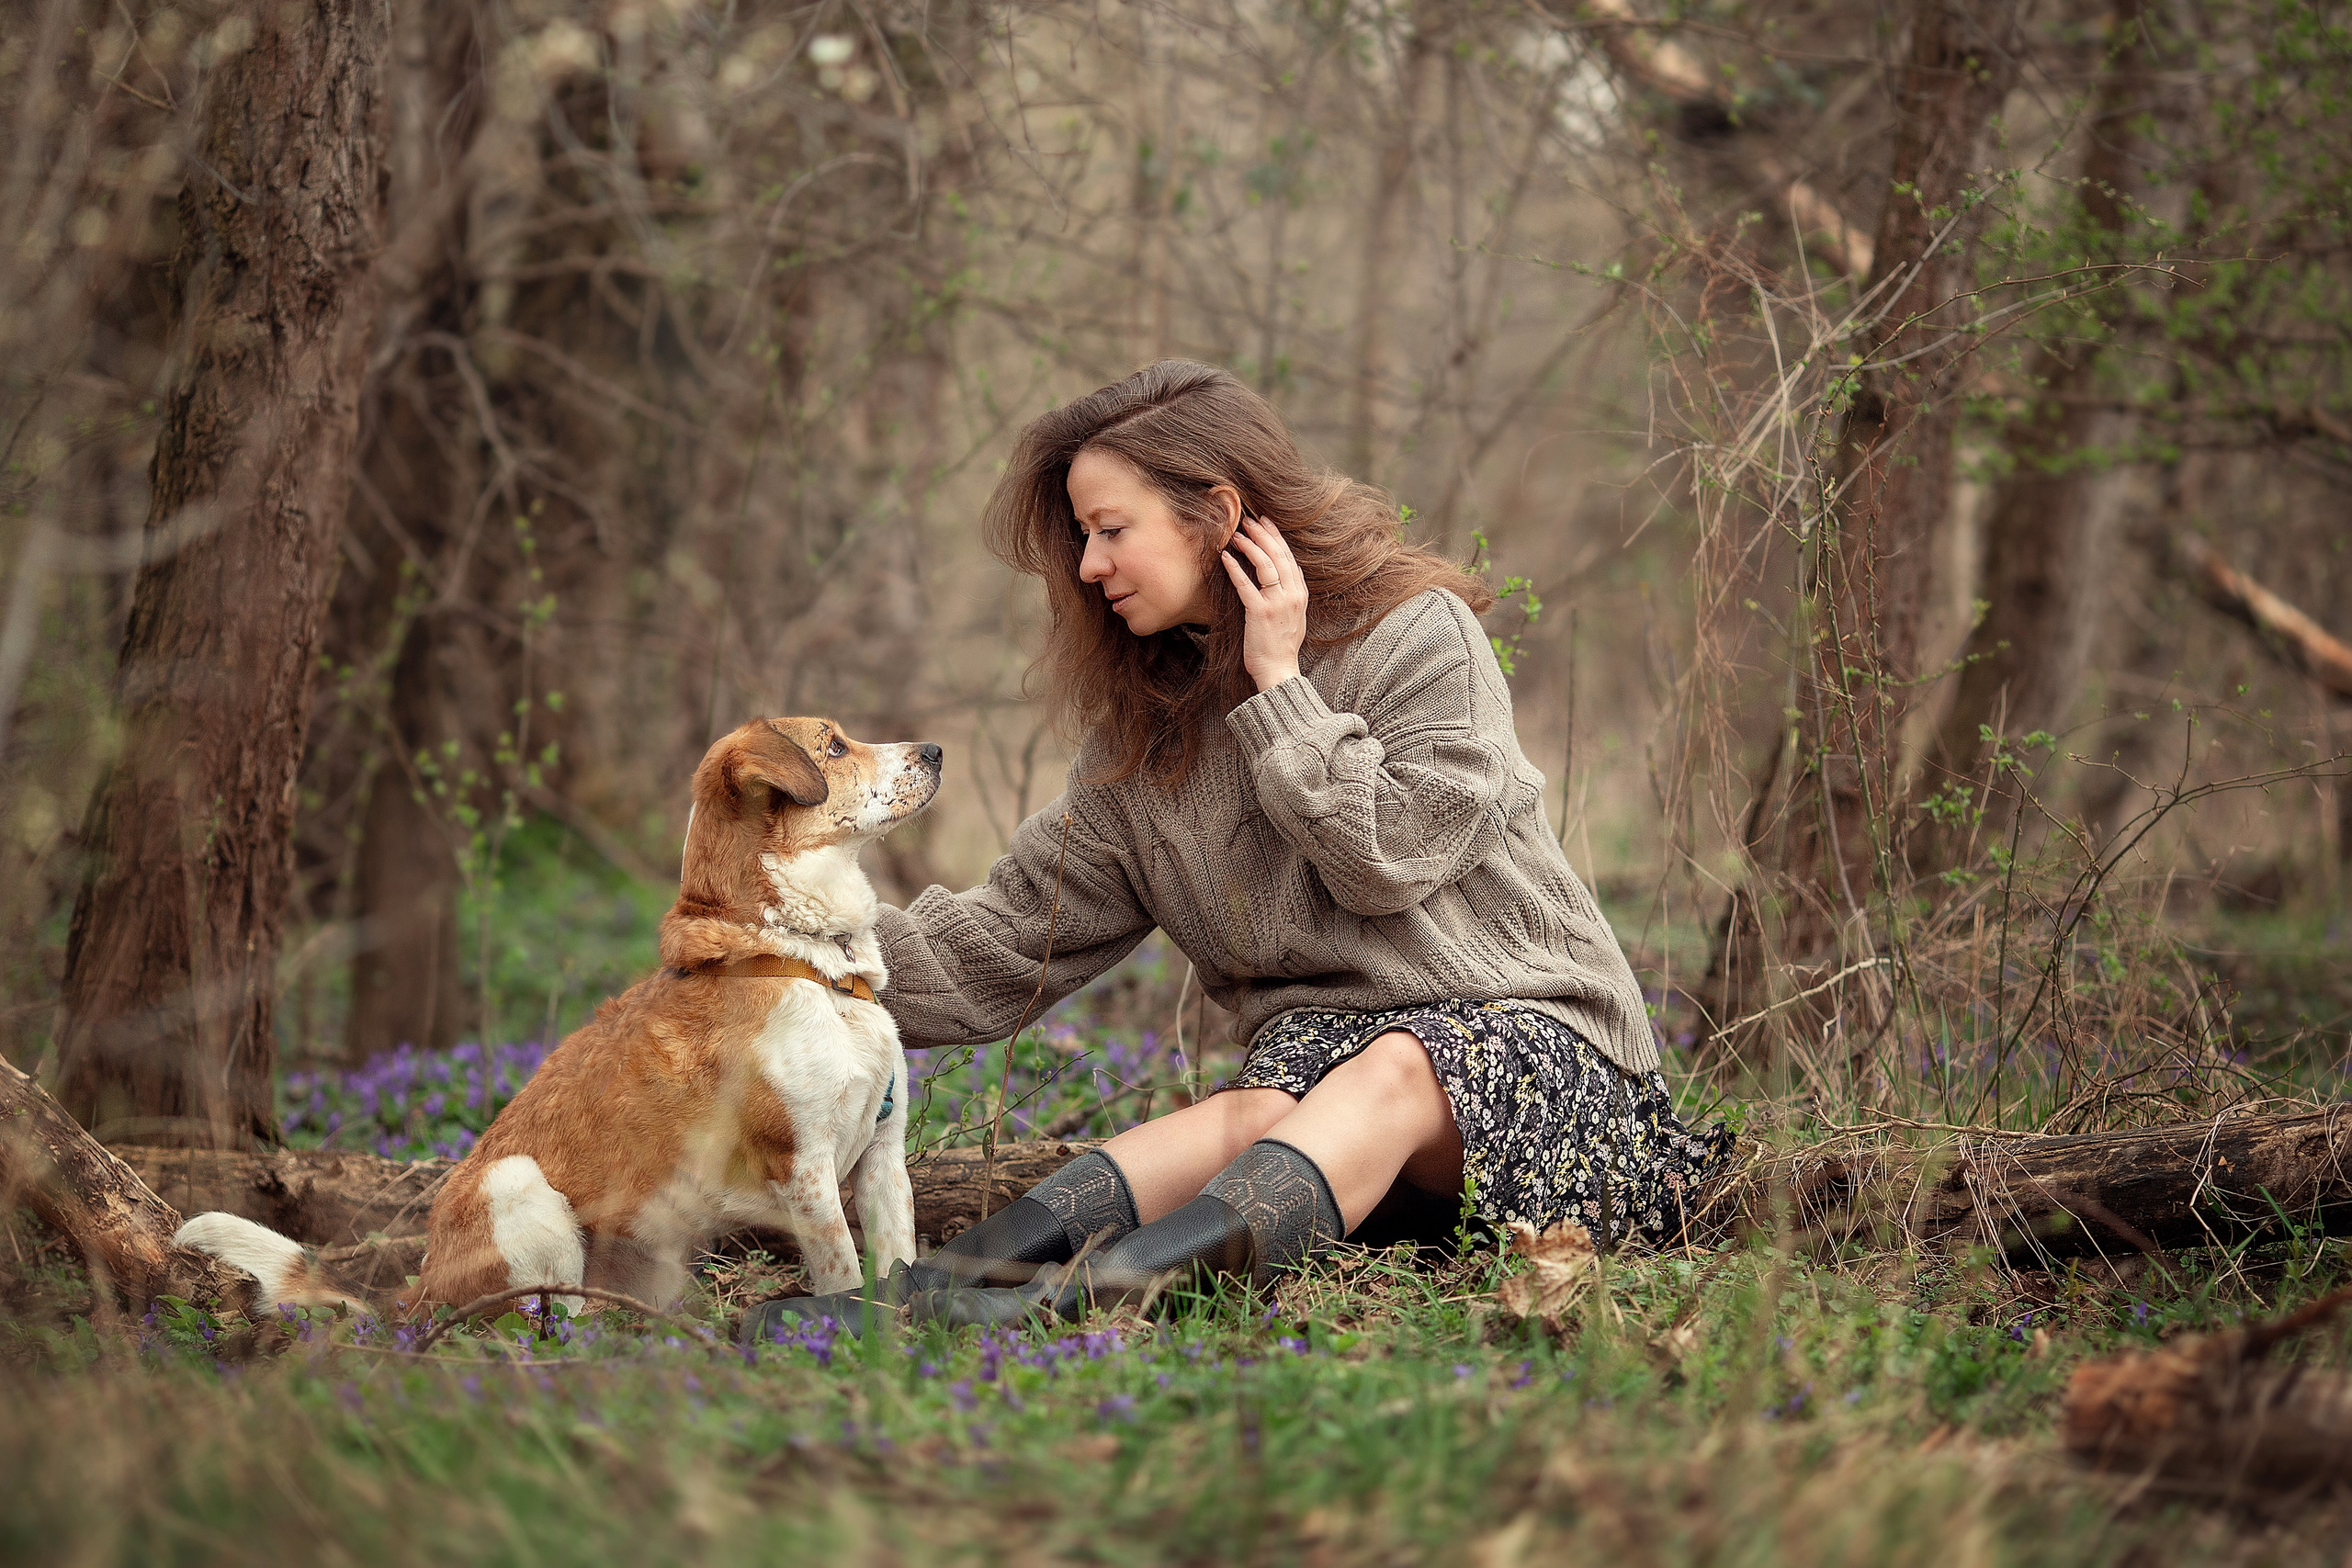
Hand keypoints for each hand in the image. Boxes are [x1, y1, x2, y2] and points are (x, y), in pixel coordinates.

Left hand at [1221, 516, 1307, 691]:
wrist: (1278, 670)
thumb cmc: (1280, 645)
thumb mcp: (1293, 616)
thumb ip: (1288, 594)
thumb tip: (1278, 576)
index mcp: (1300, 594)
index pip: (1289, 558)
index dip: (1276, 537)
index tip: (1264, 523)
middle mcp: (1292, 595)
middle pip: (1278, 555)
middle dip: (1262, 534)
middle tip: (1248, 521)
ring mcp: (1278, 603)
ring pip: (1265, 565)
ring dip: (1250, 546)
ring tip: (1236, 535)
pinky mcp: (1260, 613)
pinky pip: (1246, 585)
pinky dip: (1234, 569)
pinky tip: (1225, 558)